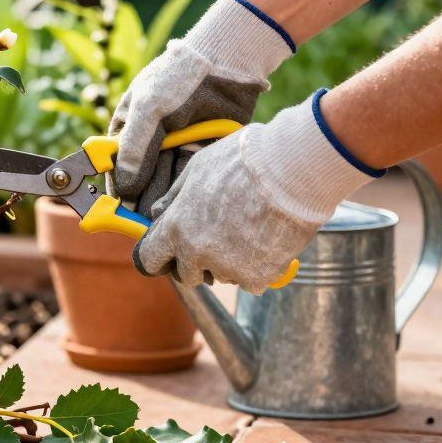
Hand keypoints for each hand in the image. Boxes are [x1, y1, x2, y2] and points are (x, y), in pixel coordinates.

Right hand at [109, 0, 293, 211]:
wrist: (227, 61)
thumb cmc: (180, 77)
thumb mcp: (149, 108)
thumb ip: (134, 147)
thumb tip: (123, 187)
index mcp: (128, 126)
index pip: (115, 165)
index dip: (117, 188)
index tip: (119, 211)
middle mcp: (149, 140)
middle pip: (141, 177)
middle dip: (141, 199)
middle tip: (143, 225)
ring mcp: (175, 146)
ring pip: (165, 181)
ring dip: (163, 200)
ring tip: (164, 223)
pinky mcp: (200, 151)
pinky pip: (188, 177)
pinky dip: (184, 192)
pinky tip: (183, 209)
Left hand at [133, 90, 382, 293]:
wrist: (291, 170)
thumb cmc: (242, 161)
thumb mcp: (196, 169)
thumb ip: (173, 198)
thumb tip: (157, 214)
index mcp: (176, 227)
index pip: (150, 260)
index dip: (158, 258)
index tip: (167, 255)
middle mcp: (197, 253)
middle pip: (187, 274)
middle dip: (196, 262)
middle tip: (218, 238)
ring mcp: (227, 268)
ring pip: (221, 275)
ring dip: (229, 262)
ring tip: (249, 229)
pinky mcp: (257, 276)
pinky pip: (250, 281)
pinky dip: (258, 268)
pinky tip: (267, 241)